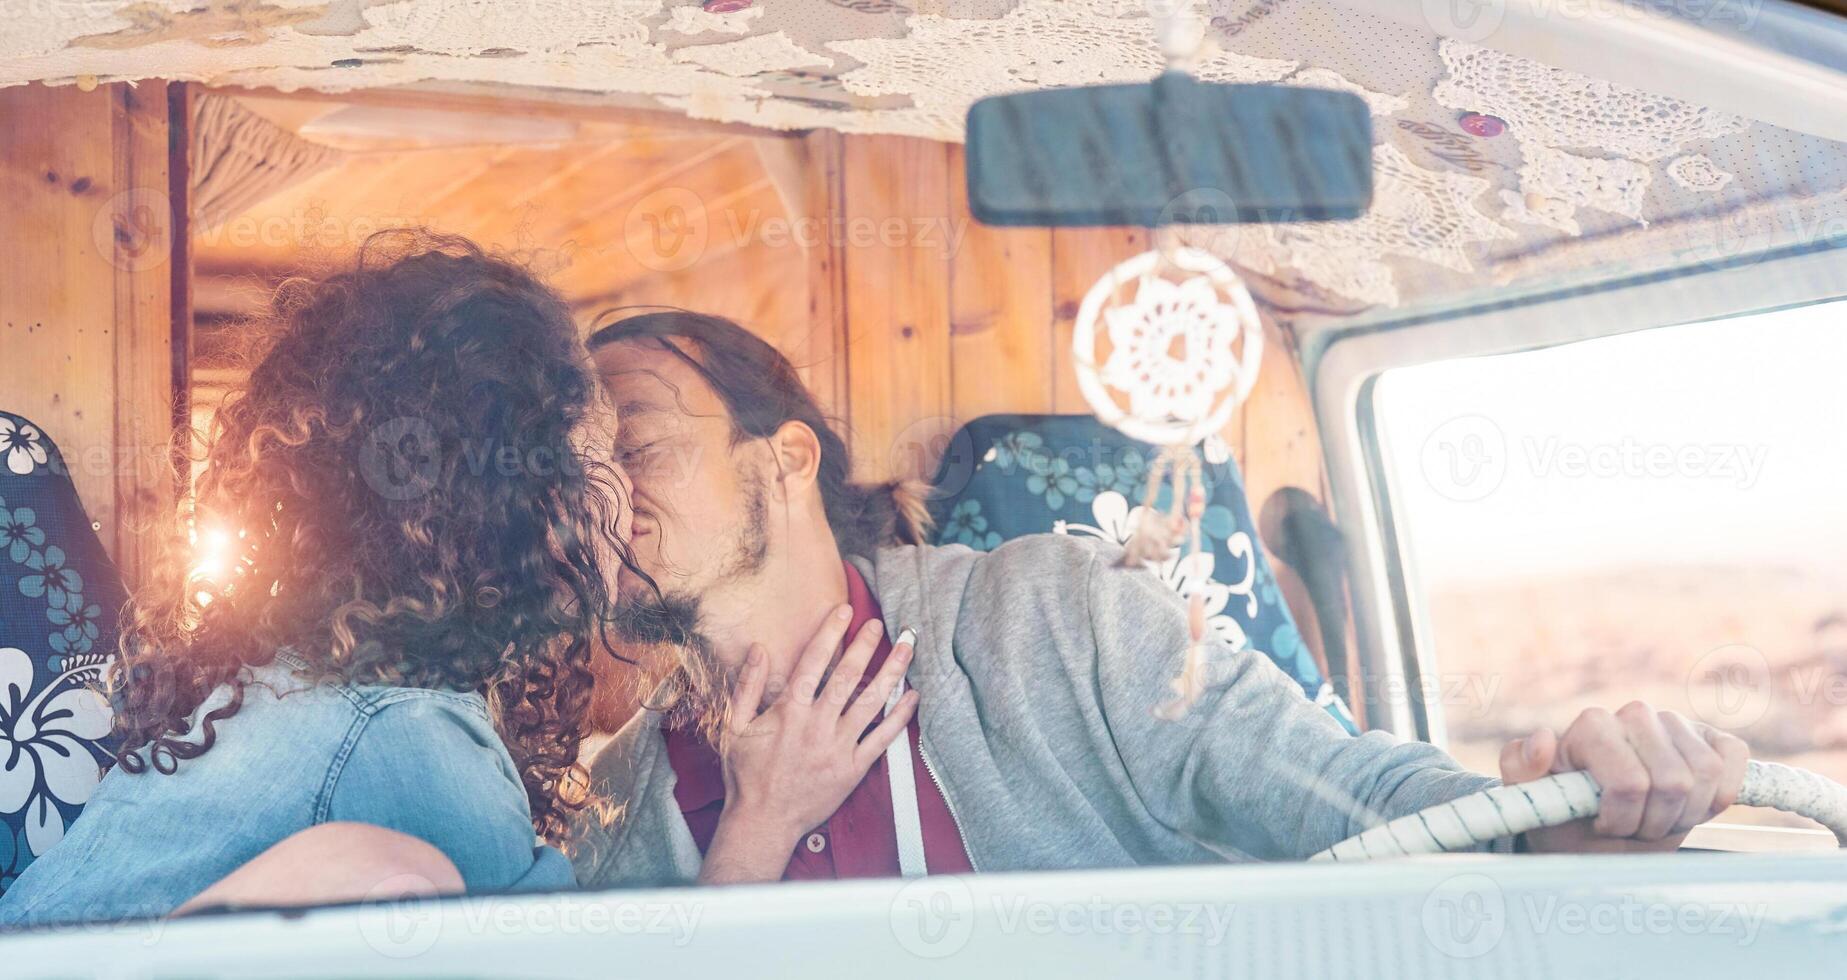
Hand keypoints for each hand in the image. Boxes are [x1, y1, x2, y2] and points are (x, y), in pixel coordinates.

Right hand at [698, 606, 917, 883]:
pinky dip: (900, 717)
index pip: (814, 662)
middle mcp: (817, 725)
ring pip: (871, 703)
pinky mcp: (853, 769)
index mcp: (789, 712)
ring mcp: (838, 747)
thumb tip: (758, 649)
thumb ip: (747, 686)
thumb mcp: (734, 728)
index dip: (831, 633)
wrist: (762, 822)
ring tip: (907, 649)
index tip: (845, 611)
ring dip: (891, 673)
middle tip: (880, 624)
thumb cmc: (746, 776)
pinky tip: (912, 698)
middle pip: (847, 677)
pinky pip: (882, 739)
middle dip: (866, 646)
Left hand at [1499, 702, 1748, 853]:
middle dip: (1654, 820)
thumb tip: (1543, 740)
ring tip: (1655, 820)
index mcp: (1592, 725)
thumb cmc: (1565, 815)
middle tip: (1632, 829)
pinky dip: (1719, 794)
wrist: (1600, 830)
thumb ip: (1523, 768)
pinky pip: (1733, 758)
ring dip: (1684, 814)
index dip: (1622, 817)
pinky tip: (1692, 805)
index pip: (1629, 781)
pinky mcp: (1712, 738)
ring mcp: (1675, 724)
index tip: (1602, 827)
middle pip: (1672, 781)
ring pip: (1705, 774)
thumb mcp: (1533, 799)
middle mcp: (1635, 714)